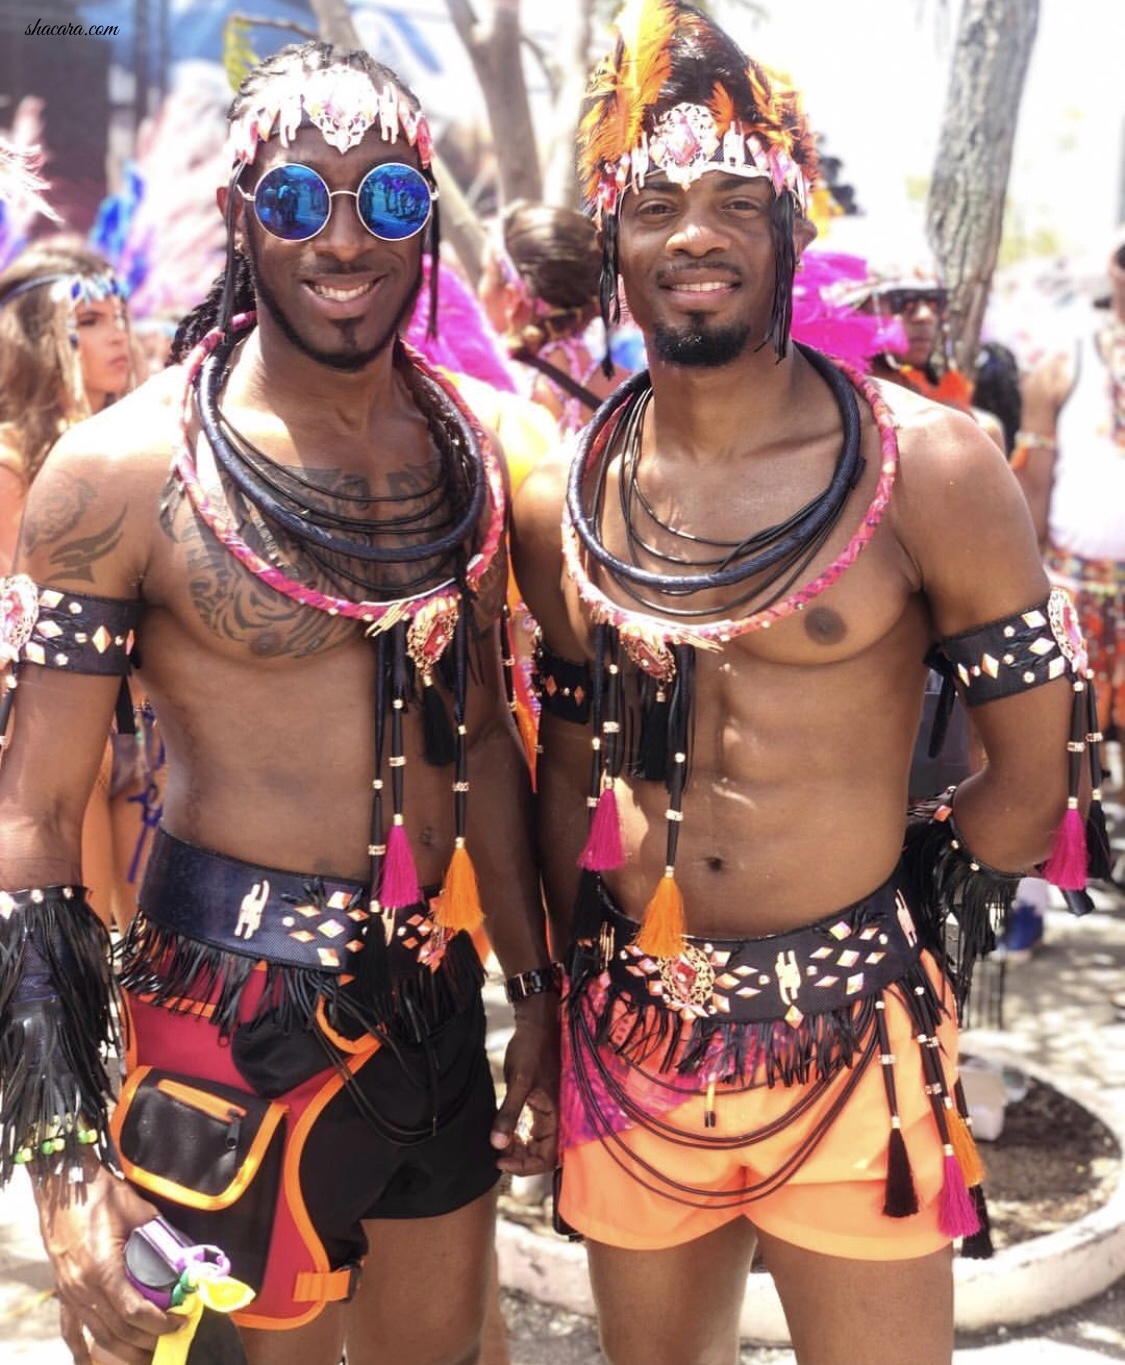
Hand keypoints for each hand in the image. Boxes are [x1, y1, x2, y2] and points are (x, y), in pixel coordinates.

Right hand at [36, 1158, 184, 1364]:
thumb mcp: (137, 1210)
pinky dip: (83, 1350)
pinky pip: (70, 1329)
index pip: (134, 1311)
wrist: (63, 1184)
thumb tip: (184, 1253)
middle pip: (117, 1330)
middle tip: (170, 1340)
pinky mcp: (63, 1291)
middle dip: (146, 1340)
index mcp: (102, 1268)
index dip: (159, 1322)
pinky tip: (93, 1363)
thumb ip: (160, 1234)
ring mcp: (69, 1292)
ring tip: (147, 1353)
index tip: (180, 1321)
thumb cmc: (99, 1193)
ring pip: (97, 1335)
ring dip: (123, 1350)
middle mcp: (83, 1287)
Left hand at [490, 991, 559, 1175]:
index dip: (525, 1166)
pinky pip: (533, 1131)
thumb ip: (509, 1113)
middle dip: (520, 1160)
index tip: (500, 1162)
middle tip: (495, 1155)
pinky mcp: (541, 1104)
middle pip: (542, 1155)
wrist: (537, 1024)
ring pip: (537, 1144)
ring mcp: (549, 1112)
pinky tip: (504, 1132)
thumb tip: (497, 1145)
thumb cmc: (531, 1050)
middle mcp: (557, 1118)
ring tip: (498, 1146)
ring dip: (518, 1150)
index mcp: (558, 1116)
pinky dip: (519, 1137)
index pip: (547, 1158)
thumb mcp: (519, 1081)